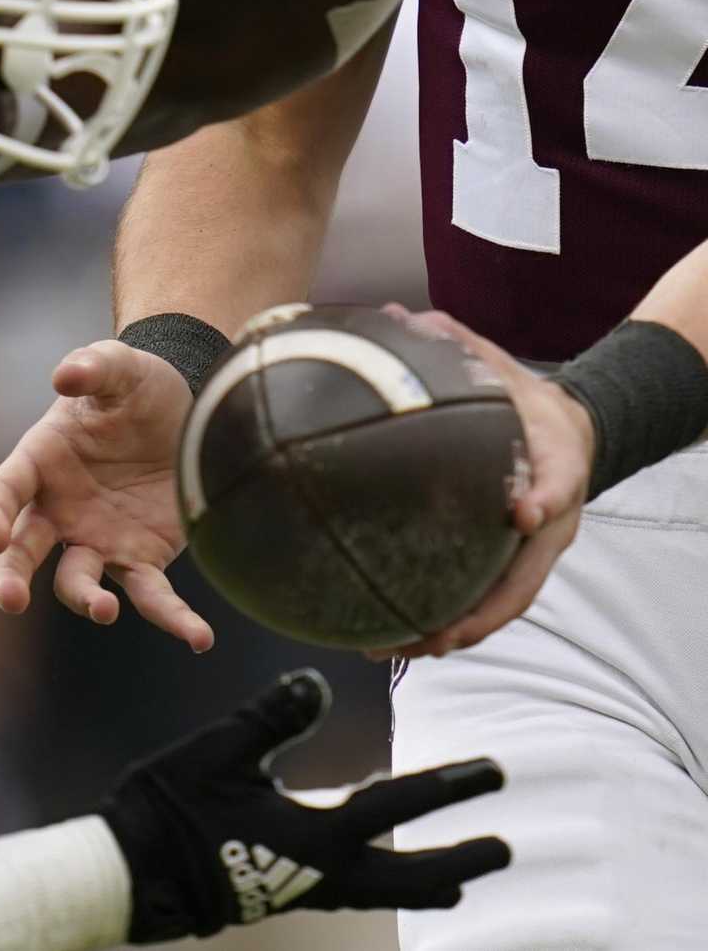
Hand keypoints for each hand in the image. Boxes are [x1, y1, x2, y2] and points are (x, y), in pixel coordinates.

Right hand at [0, 340, 213, 651]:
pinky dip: (173, 619)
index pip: (2, 492)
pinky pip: (151, 596)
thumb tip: (65, 376)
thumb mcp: (119, 366)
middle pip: (21, 550)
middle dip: (9, 576)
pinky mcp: (142, 558)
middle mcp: (58, 510)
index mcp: (39, 461)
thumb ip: (93, 366)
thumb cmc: (138, 385)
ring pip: (78, 582)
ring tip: (104, 610)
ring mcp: (97, 539)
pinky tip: (199, 637)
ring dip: (85, 600)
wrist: (186, 407)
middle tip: (11, 599)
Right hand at [101, 670, 509, 941]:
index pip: (396, 806)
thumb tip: (316, 681)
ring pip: (386, 893)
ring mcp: (306, 891)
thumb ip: (271, 718)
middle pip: (411, 879)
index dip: (449, 787)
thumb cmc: (172, 808)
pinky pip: (355, 891)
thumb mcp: (219, 754)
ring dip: (429, 882)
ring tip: (460, 877)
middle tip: (504, 848)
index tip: (495, 773)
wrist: (133, 875)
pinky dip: (384, 878)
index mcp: (315, 836)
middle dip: (459, 861)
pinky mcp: (285, 895)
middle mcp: (323, 873)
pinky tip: (374, 865)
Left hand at [366, 304, 594, 660]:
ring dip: (448, 633)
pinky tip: (389, 632)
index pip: (560, 482)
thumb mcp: (501, 367)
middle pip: (523, 580)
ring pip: (498, 606)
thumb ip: (457, 345)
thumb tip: (398, 314)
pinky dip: (440, 620)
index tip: (525, 511)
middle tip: (425, 634)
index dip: (545, 496)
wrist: (573, 430)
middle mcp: (549, 520)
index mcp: (556, 466)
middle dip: (475, 613)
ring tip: (388, 647)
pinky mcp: (514, 563)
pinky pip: (478, 600)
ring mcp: (534, 550)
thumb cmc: (526, 400)